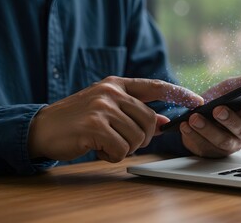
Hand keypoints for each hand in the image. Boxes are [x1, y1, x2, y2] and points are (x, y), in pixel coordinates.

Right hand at [28, 76, 203, 161]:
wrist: (43, 127)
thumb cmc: (79, 120)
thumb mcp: (108, 109)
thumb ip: (135, 112)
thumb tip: (164, 122)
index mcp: (117, 84)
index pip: (156, 86)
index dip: (179, 94)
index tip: (198, 102)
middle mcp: (112, 91)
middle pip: (149, 121)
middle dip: (141, 138)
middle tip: (121, 140)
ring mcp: (103, 106)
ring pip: (137, 137)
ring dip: (124, 147)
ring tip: (104, 142)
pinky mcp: (95, 125)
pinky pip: (122, 149)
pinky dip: (112, 155)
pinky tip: (97, 148)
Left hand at [180, 69, 240, 156]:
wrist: (200, 114)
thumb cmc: (222, 100)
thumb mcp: (232, 88)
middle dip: (230, 120)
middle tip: (217, 110)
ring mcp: (231, 145)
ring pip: (223, 141)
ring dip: (207, 129)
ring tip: (194, 118)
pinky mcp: (213, 152)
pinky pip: (204, 147)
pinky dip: (193, 135)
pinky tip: (184, 125)